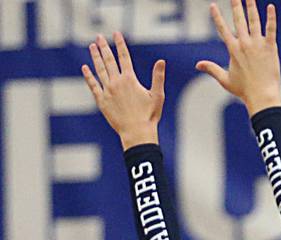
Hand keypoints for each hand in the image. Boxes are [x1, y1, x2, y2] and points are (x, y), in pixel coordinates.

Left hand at [81, 32, 164, 149]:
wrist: (136, 132)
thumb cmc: (149, 116)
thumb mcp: (157, 96)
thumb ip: (158, 77)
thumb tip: (161, 61)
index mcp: (130, 80)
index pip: (124, 57)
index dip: (120, 44)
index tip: (116, 34)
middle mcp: (116, 82)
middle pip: (109, 60)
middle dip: (104, 47)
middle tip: (99, 37)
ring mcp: (107, 91)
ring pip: (99, 70)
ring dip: (95, 57)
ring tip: (92, 47)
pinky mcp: (101, 101)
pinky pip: (93, 85)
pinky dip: (88, 76)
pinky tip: (85, 68)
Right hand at [197, 1, 280, 115]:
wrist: (261, 96)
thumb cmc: (244, 91)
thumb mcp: (225, 80)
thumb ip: (211, 69)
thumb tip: (197, 65)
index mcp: (233, 50)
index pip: (222, 29)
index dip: (217, 17)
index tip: (212, 5)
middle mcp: (244, 44)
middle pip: (238, 20)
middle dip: (236, 5)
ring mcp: (257, 45)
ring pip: (254, 21)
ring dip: (251, 6)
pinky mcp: (270, 48)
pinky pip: (271, 30)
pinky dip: (271, 18)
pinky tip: (271, 7)